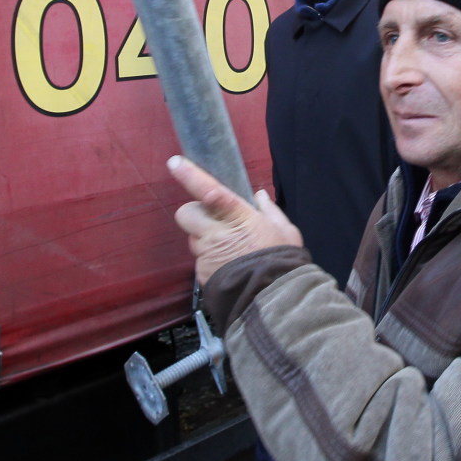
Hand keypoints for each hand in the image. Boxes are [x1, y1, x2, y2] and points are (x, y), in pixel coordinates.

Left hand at [169, 156, 302, 283]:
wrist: (272, 298)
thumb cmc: (281, 260)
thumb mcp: (285, 230)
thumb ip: (269, 210)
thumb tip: (259, 195)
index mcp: (238, 216)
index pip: (209, 190)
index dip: (190, 176)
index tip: (175, 163)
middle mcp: (216, 233)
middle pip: (186, 214)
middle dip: (194, 215)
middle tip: (212, 222)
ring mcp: (207, 254)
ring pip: (193, 239)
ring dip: (205, 240)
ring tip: (229, 250)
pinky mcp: (202, 274)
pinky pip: (200, 261)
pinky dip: (210, 261)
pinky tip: (228, 267)